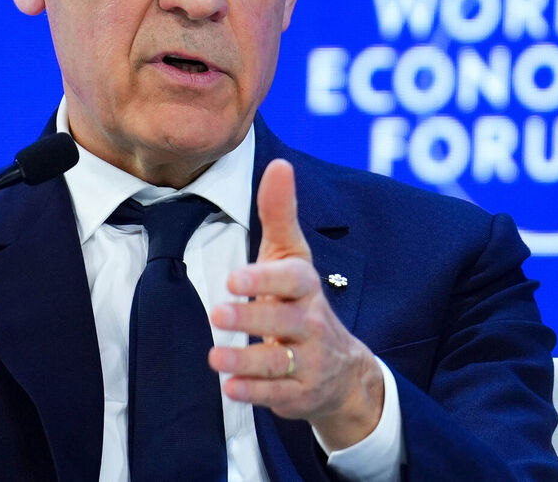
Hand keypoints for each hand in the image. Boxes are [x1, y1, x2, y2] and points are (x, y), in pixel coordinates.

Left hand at [208, 159, 384, 449]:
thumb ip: (280, 213)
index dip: (265, 278)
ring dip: (246, 360)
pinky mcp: (299, 393)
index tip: (234, 278)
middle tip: (217, 313)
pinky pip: (277, 394)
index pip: (293, 279)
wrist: (342, 370)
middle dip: (252, 318)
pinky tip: (229, 388)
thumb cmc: (300, 300)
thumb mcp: (292, 257)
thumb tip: (279, 163)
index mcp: (306, 286)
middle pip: (285, 320)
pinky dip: (253, 393)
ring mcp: (308, 361)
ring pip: (278, 362)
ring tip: (215, 358)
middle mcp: (312, 323)